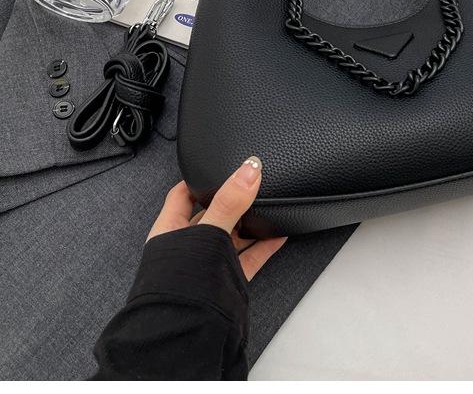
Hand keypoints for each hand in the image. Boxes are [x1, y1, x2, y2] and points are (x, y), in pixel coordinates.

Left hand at [147, 156, 285, 280]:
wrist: (188, 333)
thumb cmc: (180, 287)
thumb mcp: (208, 232)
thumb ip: (229, 202)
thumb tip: (248, 170)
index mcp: (169, 231)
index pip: (182, 194)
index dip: (199, 178)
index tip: (219, 164)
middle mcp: (187, 247)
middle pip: (211, 214)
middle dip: (231, 200)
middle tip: (252, 183)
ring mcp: (207, 265)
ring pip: (231, 236)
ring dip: (250, 223)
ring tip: (269, 205)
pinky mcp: (226, 281)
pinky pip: (248, 257)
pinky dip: (263, 244)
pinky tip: (278, 234)